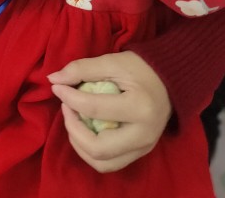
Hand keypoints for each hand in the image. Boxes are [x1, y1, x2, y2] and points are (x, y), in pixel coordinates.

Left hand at [47, 51, 171, 172]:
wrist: (171, 80)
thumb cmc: (141, 67)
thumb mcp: (112, 62)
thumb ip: (81, 69)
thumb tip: (53, 79)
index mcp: (139, 107)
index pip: (94, 109)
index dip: (69, 98)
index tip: (57, 87)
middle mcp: (143, 134)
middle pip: (98, 148)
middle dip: (73, 129)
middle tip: (66, 108)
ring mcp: (144, 148)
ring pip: (103, 163)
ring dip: (80, 145)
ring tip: (74, 122)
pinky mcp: (141, 153)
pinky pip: (111, 163)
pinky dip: (92, 151)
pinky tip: (85, 131)